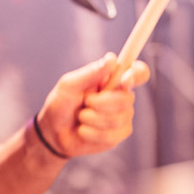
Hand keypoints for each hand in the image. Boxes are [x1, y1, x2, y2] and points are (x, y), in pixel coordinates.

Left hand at [34, 52, 149, 158]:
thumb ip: (91, 73)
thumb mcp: (70, 84)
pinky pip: (112, 135)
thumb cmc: (61, 103)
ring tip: (81, 117)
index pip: (138, 72)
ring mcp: (123, 116)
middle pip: (127, 99)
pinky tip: (83, 131)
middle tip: (85, 102)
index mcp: (113, 79)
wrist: (54, 131)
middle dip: (101, 103)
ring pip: (118, 119)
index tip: (125, 80)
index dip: (137, 73)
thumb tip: (112, 59)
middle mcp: (122, 96)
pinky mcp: (118, 135)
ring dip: (92, 119)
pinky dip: (92, 133)